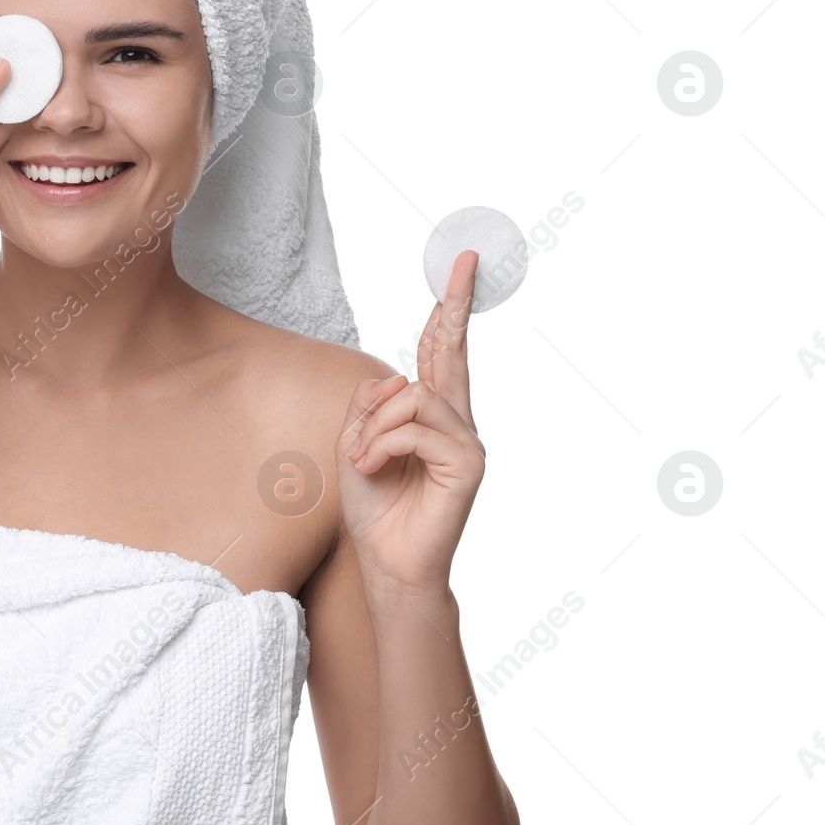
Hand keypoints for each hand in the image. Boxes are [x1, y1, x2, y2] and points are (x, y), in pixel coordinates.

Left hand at [335, 250, 486, 607]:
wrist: (387, 563)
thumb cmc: (374, 509)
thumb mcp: (356, 444)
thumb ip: (370, 406)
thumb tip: (396, 374)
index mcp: (430, 415)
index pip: (439, 353)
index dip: (447, 312)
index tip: (458, 270)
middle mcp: (455, 422)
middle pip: (452, 352)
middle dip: (456, 303)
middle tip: (464, 261)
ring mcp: (467, 442)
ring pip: (415, 395)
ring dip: (375, 425)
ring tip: (363, 458)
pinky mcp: (468, 464)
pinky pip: (416, 429)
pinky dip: (383, 444)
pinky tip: (371, 467)